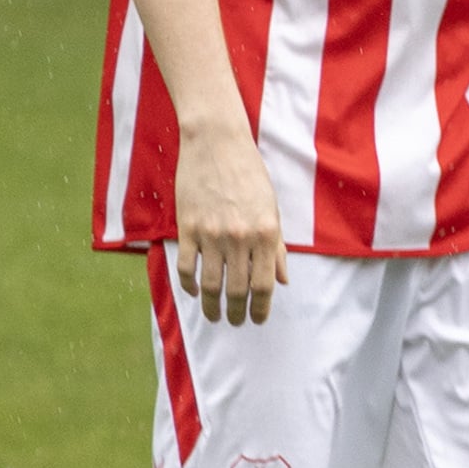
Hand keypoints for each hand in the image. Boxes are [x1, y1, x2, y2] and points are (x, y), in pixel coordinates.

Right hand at [170, 123, 283, 325]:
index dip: (261, 308)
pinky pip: (186, 266)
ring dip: (211, 306)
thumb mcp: (273, 210)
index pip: (265, 285)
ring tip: (214, 316)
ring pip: (210, 284)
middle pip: (237, 290)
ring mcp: (211, 234)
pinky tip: (193, 292)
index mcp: (266, 234)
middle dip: (237, 313)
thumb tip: (282, 281)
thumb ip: (277, 247)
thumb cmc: (250, 176)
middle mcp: (240, 238)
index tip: (257, 320)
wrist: (217, 145)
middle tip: (235, 323)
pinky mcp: (187, 227)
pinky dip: (188, 285)